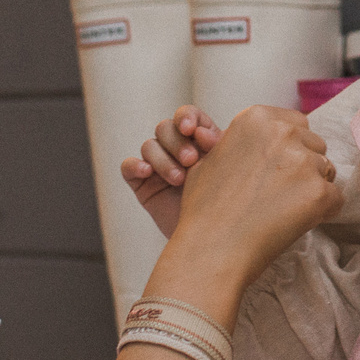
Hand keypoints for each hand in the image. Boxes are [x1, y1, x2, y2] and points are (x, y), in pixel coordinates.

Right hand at [122, 105, 219, 237]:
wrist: (215, 243)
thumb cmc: (230, 207)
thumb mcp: (230, 173)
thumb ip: (220, 149)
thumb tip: (203, 133)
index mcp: (201, 141)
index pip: (188, 116)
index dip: (187, 118)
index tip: (193, 130)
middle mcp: (177, 149)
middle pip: (165, 128)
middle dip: (177, 142)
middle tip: (192, 161)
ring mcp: (158, 165)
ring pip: (149, 145)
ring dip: (163, 159)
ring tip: (181, 179)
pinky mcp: (142, 183)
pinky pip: (129, 166)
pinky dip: (136, 165)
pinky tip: (148, 172)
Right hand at [164, 106, 342, 294]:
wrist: (211, 248)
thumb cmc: (206, 208)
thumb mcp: (212, 157)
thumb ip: (242, 142)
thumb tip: (262, 142)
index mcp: (256, 118)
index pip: (296, 124)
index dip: (290, 148)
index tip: (276, 169)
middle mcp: (282, 132)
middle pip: (315, 144)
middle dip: (304, 166)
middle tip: (280, 193)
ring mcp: (303, 161)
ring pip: (327, 170)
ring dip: (313, 188)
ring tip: (284, 211)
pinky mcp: (319, 192)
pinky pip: (336, 198)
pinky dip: (322, 212)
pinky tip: (296, 223)